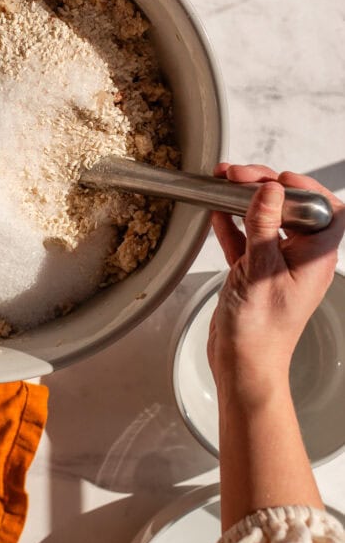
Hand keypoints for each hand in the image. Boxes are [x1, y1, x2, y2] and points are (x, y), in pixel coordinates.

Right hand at [208, 163, 344, 405]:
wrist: (242, 365)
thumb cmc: (260, 331)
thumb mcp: (260, 271)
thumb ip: (263, 227)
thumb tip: (269, 190)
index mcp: (315, 259)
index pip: (324, 211)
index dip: (304, 188)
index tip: (277, 179)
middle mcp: (299, 259)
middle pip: (290, 209)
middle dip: (265, 187)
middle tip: (238, 176)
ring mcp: (276, 264)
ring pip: (266, 220)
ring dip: (245, 201)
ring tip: (223, 183)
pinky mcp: (253, 271)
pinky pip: (245, 238)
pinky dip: (232, 223)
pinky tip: (217, 211)